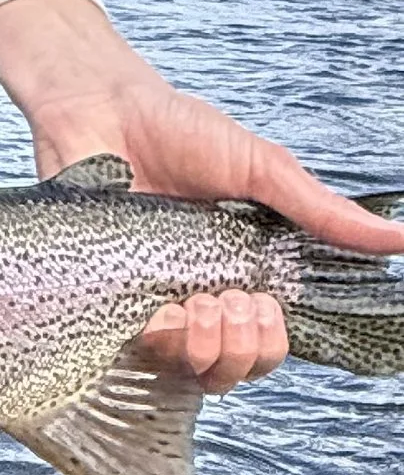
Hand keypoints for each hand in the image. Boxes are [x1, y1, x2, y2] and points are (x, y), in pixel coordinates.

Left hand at [0, 0, 401, 390]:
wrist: (101, 106)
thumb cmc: (179, 131)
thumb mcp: (261, 168)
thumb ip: (320, 211)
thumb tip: (399, 240)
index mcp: (240, 273)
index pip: (268, 341)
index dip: (273, 343)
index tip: (268, 309)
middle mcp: (198, 295)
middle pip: (233, 368)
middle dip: (243, 350)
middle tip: (233, 302)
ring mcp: (151, 298)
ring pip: (187, 369)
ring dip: (205, 349)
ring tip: (199, 306)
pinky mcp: (106, 296)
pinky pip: (135, 348)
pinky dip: (157, 339)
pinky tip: (161, 310)